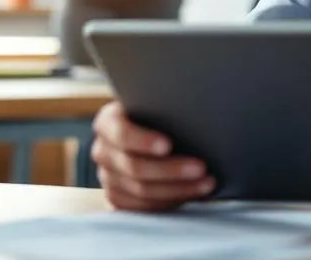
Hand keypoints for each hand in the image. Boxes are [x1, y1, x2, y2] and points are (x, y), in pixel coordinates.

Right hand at [91, 101, 215, 211]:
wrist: (150, 133)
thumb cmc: (159, 114)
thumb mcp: (157, 104)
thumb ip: (165, 107)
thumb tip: (194, 111)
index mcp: (108, 122)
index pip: (122, 133)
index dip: (144, 141)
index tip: (168, 145)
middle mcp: (103, 151)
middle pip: (134, 167)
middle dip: (171, 169)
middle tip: (201, 167)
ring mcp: (108, 177)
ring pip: (141, 191)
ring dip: (178, 189)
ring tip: (206, 183)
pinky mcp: (118, 198)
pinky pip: (143, 207)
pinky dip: (171, 202)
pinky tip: (193, 194)